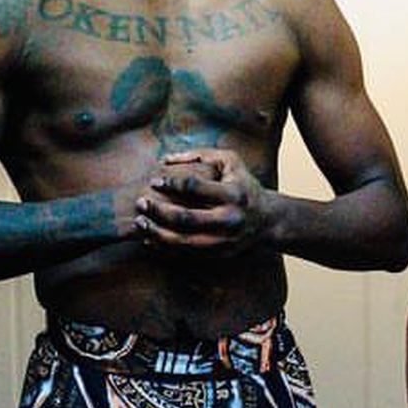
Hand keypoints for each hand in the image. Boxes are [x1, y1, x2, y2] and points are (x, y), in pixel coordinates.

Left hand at [136, 149, 268, 250]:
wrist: (266, 220)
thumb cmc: (243, 184)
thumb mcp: (230, 161)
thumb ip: (199, 154)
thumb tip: (165, 159)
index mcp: (233, 194)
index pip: (195, 188)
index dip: (172, 184)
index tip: (154, 181)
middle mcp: (229, 220)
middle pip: (186, 218)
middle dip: (159, 211)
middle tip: (141, 203)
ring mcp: (224, 240)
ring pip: (183, 241)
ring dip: (157, 233)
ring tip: (140, 222)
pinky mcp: (218, 253)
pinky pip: (186, 253)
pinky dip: (165, 247)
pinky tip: (149, 239)